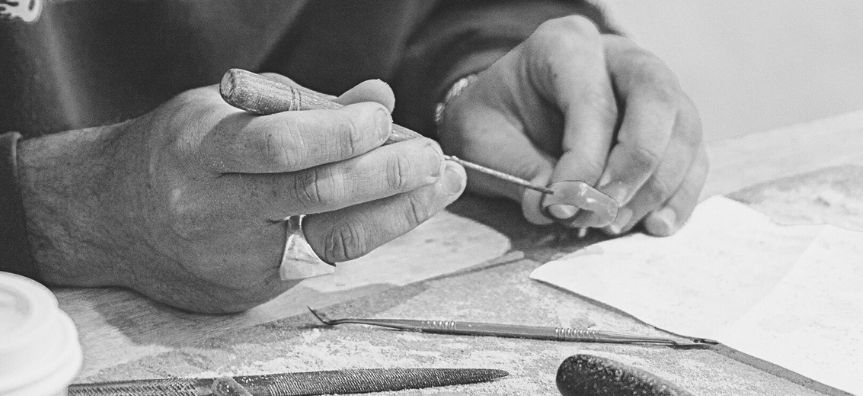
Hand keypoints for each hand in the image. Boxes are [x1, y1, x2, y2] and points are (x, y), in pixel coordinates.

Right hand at [18, 78, 465, 312]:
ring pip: (329, 240)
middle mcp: (212, 209)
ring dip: (395, 212)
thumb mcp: (224, 110)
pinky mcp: (245, 291)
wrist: (109, 217)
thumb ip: (302, 105)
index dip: (340, 132)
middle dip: (385, 177)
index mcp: (201, 151)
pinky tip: (396, 209)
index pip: (279, 145)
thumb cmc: (176, 151)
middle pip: (312, 197)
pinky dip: (363, 230)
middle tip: (434, 159)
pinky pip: (318, 260)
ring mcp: (230, 259)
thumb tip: (379, 97)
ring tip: (437, 186)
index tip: (385, 118)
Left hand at [438, 16, 706, 235]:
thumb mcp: (484, 137)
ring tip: (612, 224)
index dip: (583, 158)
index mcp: (565, 45)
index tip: (562, 203)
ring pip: (684, 130)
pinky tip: (653, 225)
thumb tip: (554, 206)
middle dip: (634, 166)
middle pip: (657, 99)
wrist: (505, 114)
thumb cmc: (495, 119)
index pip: (593, 99)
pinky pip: (693, 158)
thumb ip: (517, 169)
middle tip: (600, 210)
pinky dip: (678, 197)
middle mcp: (619, 57)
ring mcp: (653, 87)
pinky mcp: (670, 124)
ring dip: (655, 188)